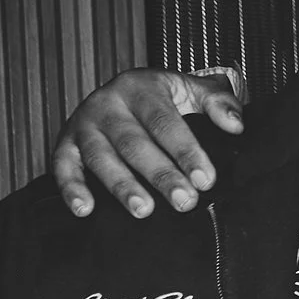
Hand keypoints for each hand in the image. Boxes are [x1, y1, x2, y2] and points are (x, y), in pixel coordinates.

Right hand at [54, 68, 245, 219]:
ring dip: (121, 185)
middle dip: (160, 174)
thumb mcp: (191, 89)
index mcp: (141, 88)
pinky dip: (70, 188)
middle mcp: (107, 104)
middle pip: (134, 143)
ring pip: (101, 157)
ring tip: (143, 210)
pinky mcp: (65, 143)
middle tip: (184, 201)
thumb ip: (218, 103)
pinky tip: (85, 209)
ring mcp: (83, 124)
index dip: (186, 152)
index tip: (206, 180)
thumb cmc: (164, 98)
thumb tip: (236, 126)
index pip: (165, 122)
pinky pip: (62, 166)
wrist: (123, 90)